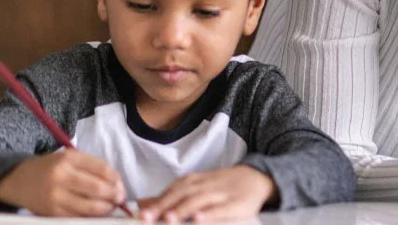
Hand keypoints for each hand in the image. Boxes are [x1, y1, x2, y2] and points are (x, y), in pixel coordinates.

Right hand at [0, 150, 124, 216]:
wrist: (21, 181)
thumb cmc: (52, 168)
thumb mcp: (70, 159)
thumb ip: (94, 167)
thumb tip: (118, 184)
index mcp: (68, 159)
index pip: (102, 169)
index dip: (116, 179)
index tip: (120, 184)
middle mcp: (61, 177)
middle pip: (98, 188)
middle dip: (115, 194)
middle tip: (120, 197)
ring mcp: (56, 196)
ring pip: (91, 207)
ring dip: (107, 208)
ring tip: (110, 206)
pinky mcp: (53, 212)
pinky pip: (80, 217)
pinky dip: (93, 216)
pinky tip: (96, 212)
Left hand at [139, 165, 274, 222]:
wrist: (258, 178)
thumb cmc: (223, 186)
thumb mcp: (197, 186)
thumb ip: (172, 195)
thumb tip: (143, 204)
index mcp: (195, 181)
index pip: (173, 190)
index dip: (156, 202)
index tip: (139, 215)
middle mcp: (206, 185)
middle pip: (182, 194)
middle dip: (163, 207)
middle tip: (146, 219)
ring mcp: (222, 194)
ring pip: (199, 200)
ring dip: (182, 209)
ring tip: (168, 219)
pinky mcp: (238, 204)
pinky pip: (222, 209)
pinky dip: (209, 214)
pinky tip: (198, 219)